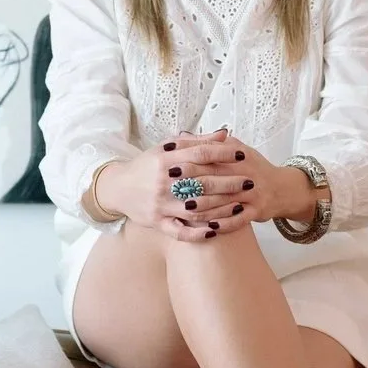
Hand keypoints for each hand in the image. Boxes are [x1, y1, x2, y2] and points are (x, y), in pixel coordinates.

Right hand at [98, 132, 250, 241]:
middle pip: (202, 182)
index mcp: (166, 160)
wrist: (117, 187)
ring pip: (196, 209)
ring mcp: (161, 204)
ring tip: (241, 205)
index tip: (241, 154)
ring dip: (221, 209)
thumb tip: (225, 134)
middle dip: (229, 182)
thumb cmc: (147, 165)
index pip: (199, 154)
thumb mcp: (166, 148)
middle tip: (250, 182)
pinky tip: (216, 230)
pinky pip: (180, 232)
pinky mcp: (157, 223)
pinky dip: (198, 233)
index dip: (222, 154)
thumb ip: (195, 142)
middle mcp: (164, 182)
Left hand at [148, 128, 318, 240]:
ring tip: (186, 210)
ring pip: (225, 202)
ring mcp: (252, 194)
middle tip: (173, 190)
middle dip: (193, 185)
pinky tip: (209, 228)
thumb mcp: (237, 149)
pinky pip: (238, 220)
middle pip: (216, 180)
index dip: (191, 163)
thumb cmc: (253, 167)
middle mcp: (246, 174)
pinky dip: (224, 224)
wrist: (281, 188)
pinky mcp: (257, 211)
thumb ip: (212, 143)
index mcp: (238, 157)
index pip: (211, 158)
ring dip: (205, 208)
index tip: (171, 166)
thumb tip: (184, 135)